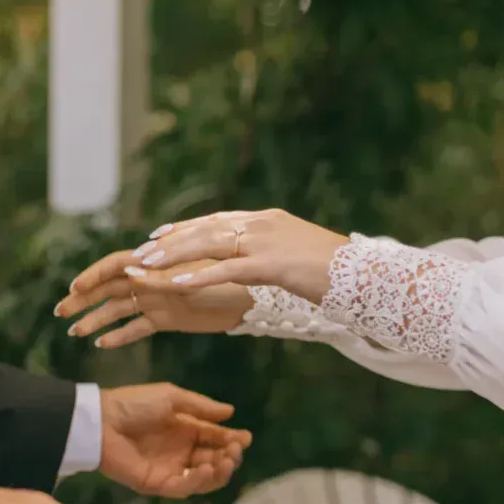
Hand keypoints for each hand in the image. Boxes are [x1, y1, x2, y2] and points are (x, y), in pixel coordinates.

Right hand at [57, 249, 252, 347]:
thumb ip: (162, 276)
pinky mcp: (169, 319)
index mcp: (156, 263)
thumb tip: (129, 271)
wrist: (256, 296)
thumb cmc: (227, 278)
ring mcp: (158, 300)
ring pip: (119, 310)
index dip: (93, 275)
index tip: (74, 288)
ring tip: (74, 332)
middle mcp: (152, 280)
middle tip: (59, 312)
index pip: (116, 265)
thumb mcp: (194, 275)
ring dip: (96, 319)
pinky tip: (102, 345)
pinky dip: (121, 336)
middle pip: (109, 289)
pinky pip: (139, 328)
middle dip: (84, 299)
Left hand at [98, 382, 251, 496]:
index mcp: (185, 430)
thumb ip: (201, 407)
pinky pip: (183, 488)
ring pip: (203, 479)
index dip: (233, 440)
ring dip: (218, 472)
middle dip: (229, 457)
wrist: (101, 421)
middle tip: (235, 450)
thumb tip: (231, 412)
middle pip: (214, 461)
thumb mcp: (172, 398)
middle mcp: (180, 452)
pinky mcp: (156, 484)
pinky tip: (204, 468)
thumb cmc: (134, 404)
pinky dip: (197, 481)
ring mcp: (169, 469)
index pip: (216, 439)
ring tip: (223, 460)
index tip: (245, 438)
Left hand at [133, 209, 348, 302]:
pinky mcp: (272, 265)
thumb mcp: (295, 252)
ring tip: (146, 267)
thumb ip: (269, 251)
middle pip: (205, 229)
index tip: (157, 236)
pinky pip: (227, 270)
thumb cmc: (333, 270)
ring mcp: (266, 243)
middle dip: (170, 242)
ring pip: (209, 246)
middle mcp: (262, 224)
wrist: (363, 274)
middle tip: (140, 253)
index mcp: (266, 219)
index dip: (183, 228)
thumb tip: (251, 260)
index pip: (215, 220)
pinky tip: (175, 284)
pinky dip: (198, 276)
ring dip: (174, 256)